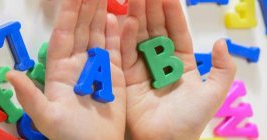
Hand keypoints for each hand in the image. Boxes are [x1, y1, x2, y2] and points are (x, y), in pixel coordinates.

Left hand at [7, 0, 125, 138]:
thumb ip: (30, 95)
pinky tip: (115, 17)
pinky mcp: (115, 74)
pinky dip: (116, 33)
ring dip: (100, 15)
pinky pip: (115, 49)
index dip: (68, 14)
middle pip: (81, 30)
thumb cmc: (70, 135)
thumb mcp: (46, 117)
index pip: (63, 34)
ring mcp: (98, 67)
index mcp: (60, 70)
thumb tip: (9, 74)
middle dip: (86, 8)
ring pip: (98, 35)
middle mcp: (78, 64)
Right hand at [121, 0, 235, 138]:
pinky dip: (126, 37)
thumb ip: (223, 68)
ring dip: (137, 16)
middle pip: (155, 29)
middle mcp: (159, 60)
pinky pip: (126, 52)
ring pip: (139, 36)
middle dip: (151, 8)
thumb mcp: (213, 92)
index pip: (176, 30)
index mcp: (181, 61)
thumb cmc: (189, 119)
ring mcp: (142, 66)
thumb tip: (220, 42)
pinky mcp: (126, 75)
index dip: (172, 13)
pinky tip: (128, 21)